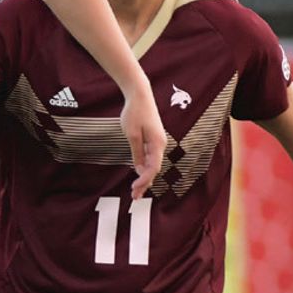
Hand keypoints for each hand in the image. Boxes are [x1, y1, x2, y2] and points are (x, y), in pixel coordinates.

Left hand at [120, 82, 167, 198]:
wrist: (140, 94)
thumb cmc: (134, 112)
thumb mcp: (131, 134)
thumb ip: (136, 152)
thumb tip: (138, 169)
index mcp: (158, 143)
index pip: (153, 168)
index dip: (144, 180)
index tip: (134, 188)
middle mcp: (161, 144)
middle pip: (154, 169)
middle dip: (144, 183)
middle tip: (135, 197)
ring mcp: (158, 141)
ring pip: (152, 164)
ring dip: (144, 177)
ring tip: (136, 191)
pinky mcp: (153, 139)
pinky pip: (150, 157)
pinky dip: (144, 167)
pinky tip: (138, 175)